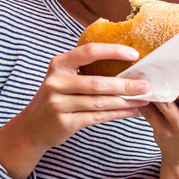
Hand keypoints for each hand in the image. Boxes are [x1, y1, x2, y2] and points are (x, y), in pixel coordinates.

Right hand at [0, 42, 150, 178]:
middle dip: (126, 85)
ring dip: (125, 101)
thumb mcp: (63, 77)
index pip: (89, 52)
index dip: (113, 51)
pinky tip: (130, 110)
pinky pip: (97, 117)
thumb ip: (85, 69)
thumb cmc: (57, 97)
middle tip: (146, 85)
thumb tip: (126, 63)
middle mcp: (56, 82)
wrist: (32, 127)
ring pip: (100, 102)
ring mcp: (59, 104)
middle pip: (98, 83)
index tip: (135, 54)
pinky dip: (117, 114)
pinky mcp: (65, 122)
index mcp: (59, 64)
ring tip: (143, 99)